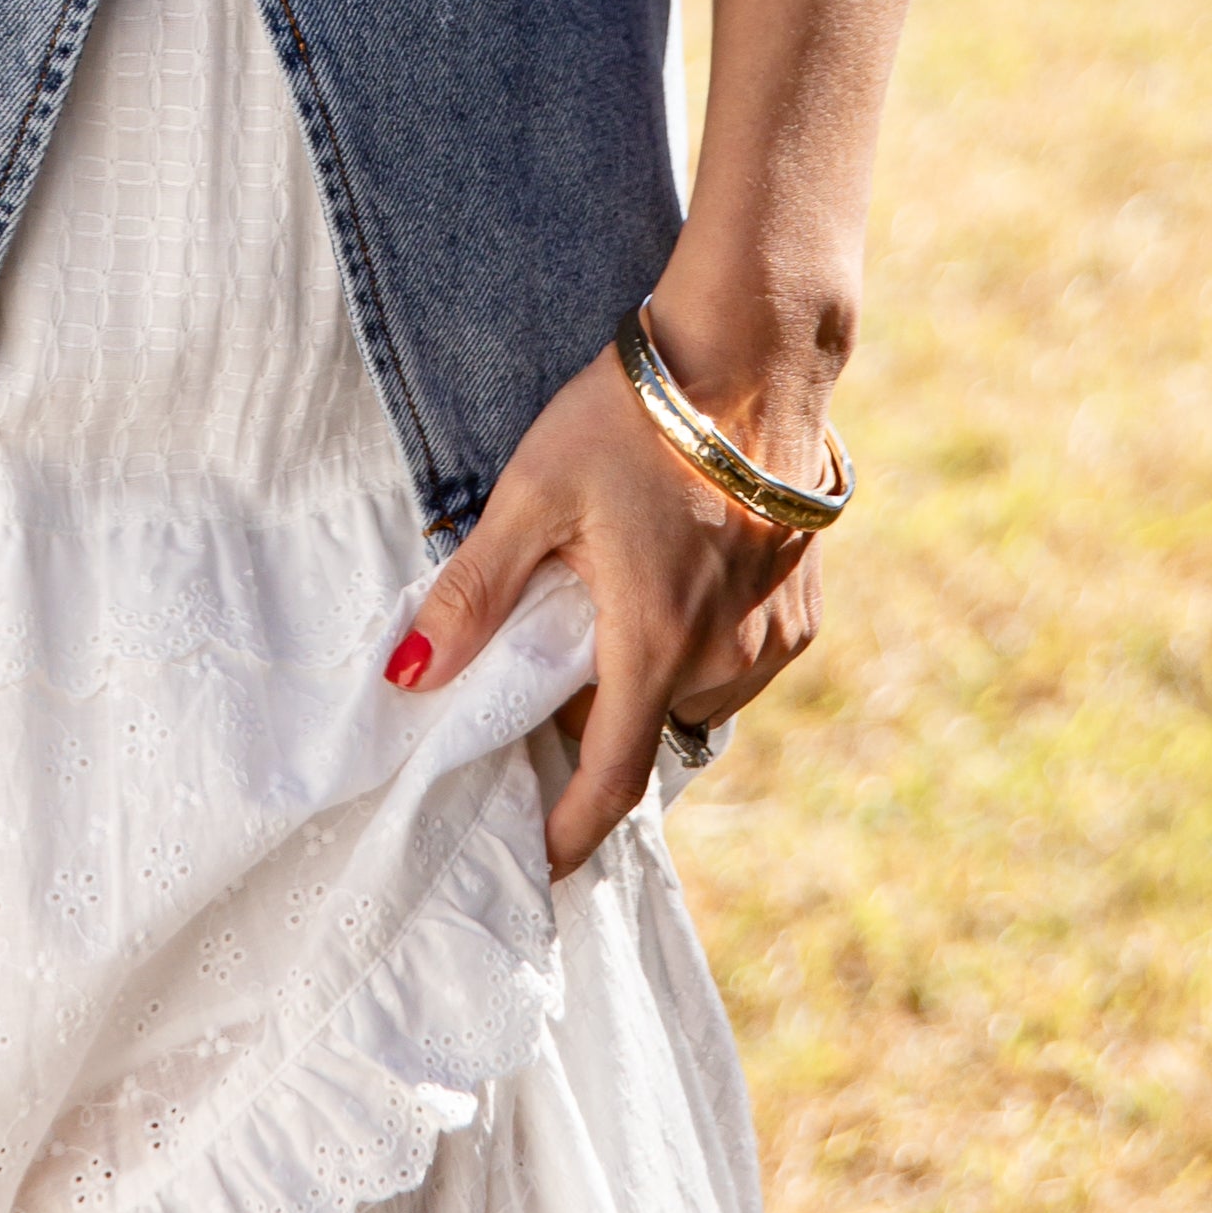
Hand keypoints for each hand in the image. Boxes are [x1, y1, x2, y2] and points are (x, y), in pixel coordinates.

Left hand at [382, 314, 831, 876]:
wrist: (751, 354)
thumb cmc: (633, 417)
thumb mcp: (532, 493)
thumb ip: (472, 592)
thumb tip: (408, 676)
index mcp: (655, 640)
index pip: (611, 780)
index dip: (570, 831)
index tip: (537, 858)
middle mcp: (726, 656)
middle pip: (645, 726)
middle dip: (594, 714)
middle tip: (547, 662)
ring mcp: (775, 636)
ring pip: (696, 698)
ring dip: (649, 678)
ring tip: (608, 604)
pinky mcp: (803, 609)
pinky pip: (741, 662)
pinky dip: (700, 649)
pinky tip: (672, 580)